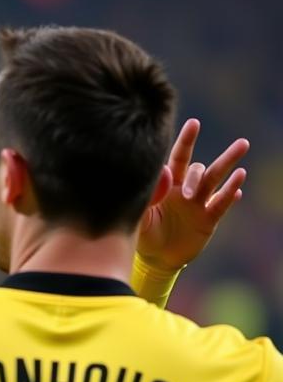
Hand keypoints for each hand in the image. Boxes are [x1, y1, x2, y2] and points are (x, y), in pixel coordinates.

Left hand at [137, 119, 247, 271]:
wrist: (156, 258)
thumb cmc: (144, 232)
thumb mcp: (140, 216)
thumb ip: (147, 197)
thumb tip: (161, 172)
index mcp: (168, 184)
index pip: (178, 158)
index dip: (187, 141)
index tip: (194, 123)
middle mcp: (186, 189)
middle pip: (203, 169)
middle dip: (217, 158)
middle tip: (223, 161)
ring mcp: (199, 203)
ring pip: (216, 181)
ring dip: (229, 165)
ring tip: (243, 146)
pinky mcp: (208, 219)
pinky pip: (221, 204)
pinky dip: (230, 194)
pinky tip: (238, 185)